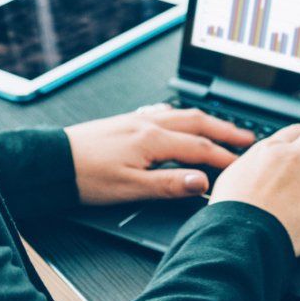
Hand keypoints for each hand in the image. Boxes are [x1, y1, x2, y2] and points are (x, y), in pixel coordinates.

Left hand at [65, 105, 255, 205]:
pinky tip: (178, 119)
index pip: (199, 147)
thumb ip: (169, 184)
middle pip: (196, 122)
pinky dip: (180, 116)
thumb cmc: (86, 176)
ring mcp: (136, 120)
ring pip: (180, 115)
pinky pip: (163, 113)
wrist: (52, 162)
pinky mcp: (125, 122)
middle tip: (247, 137)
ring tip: (222, 127)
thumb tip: (202, 183)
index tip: (243, 164)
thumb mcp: (131, 188)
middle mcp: (147, 124)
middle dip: (224, 129)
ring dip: (206, 120)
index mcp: (152, 140)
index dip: (224, 156)